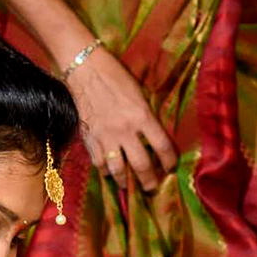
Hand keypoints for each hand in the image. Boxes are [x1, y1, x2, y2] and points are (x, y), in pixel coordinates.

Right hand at [65, 51, 176, 190]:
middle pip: (142, 165)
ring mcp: (106, 136)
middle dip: (149, 181)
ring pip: (118, 170)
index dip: (169, 161)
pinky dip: (105, 171)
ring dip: (125, 182)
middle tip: (152, 188)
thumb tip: (154, 136)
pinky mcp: (90, 138)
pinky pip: (99, 163)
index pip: (162, 146)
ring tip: (128, 186)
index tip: (170, 168)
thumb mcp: (139, 92)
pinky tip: (108, 172)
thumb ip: (147, 115)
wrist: (85, 68)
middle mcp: (125, 130)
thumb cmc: (115, 75)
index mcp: (142, 116)